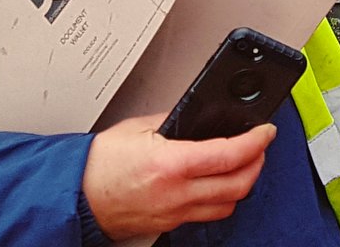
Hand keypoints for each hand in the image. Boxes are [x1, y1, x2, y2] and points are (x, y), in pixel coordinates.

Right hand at [82, 114, 275, 238]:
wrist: (73, 197)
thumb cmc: (98, 164)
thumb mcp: (139, 127)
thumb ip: (175, 118)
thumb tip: (199, 113)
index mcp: (171, 164)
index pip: (230, 154)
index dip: (256, 141)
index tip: (266, 131)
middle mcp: (175, 193)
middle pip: (238, 185)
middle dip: (257, 163)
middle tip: (260, 145)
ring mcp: (173, 213)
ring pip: (226, 206)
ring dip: (242, 184)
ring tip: (244, 163)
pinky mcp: (167, 225)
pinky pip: (206, 216)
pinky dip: (220, 199)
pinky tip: (219, 183)